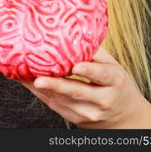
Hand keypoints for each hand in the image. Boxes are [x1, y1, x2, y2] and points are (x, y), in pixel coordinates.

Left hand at [21, 46, 147, 128]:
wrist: (124, 117)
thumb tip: (71, 31)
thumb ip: (94, 52)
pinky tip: (30, 84)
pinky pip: (57, 106)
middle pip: (78, 92)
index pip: (102, 75)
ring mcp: (90, 113)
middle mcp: (103, 99)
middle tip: (39, 79)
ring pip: (63, 101)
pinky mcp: (77, 120)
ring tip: (26, 76)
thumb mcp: (112, 65)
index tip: (76, 67)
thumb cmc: (115, 84)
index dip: (89, 70)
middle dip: (57, 85)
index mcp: (115, 80)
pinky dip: (42, 95)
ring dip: (42, 89)